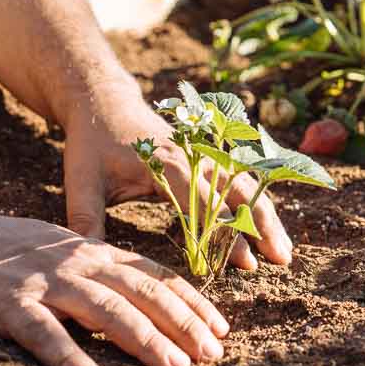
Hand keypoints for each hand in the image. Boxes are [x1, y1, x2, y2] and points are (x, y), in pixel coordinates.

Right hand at [0, 202, 228, 365]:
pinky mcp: (10, 304)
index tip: (221, 329)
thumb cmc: (7, 248)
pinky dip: (72, 359)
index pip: (156, 277)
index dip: (192, 303)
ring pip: (108, 311)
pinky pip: (46, 335)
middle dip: (184, 324)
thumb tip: (141, 297)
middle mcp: (80, 263)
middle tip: (213, 354)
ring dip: (146, 340)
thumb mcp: (65, 250)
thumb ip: (101, 270)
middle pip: (144, 293)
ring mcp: (46, 282)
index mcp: (96, 252)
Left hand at [60, 80, 292, 268]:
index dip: (229, 234)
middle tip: (282, 259)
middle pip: (242, 192)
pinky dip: (255, 204)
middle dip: (264, 226)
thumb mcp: (81, 181)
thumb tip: (86, 262)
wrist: (103, 101)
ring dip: (266, 216)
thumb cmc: (92, 142)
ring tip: (283, 250)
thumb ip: (85, 220)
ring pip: (247, 185)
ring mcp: (204, 155)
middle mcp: (195, 158)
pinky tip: (266, 228)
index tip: (247, 263)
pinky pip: (238, 180)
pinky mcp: (205, 157)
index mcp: (169, 165)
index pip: (207, 205)